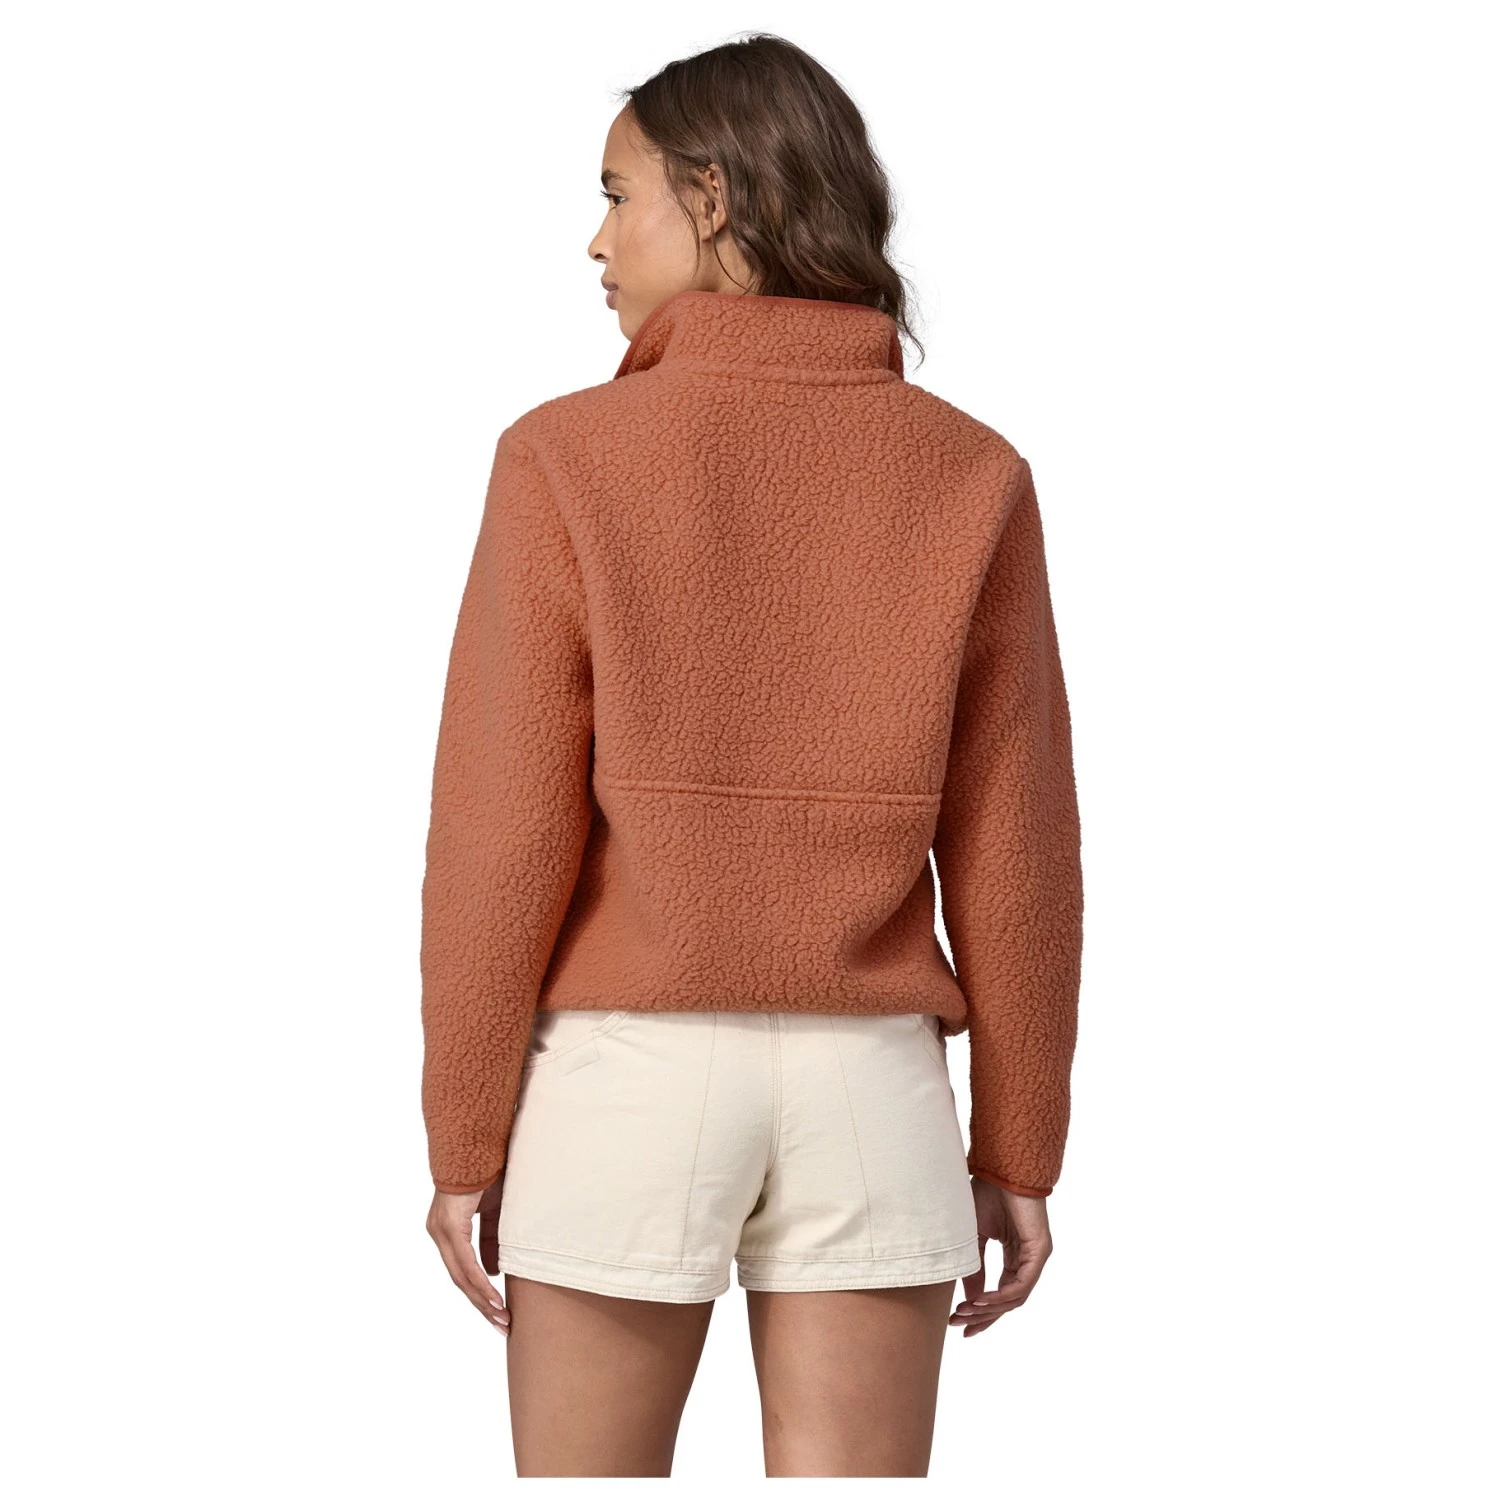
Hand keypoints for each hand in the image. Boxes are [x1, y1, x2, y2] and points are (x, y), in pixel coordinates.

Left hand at [427, 1179, 510, 1335]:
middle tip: (501, 1326)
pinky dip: (480, 1282)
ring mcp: (442, 1231)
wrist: (479, 1144)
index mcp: (449, 1230)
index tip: (497, 1313)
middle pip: (460, 1280)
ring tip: (501, 1319)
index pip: (463, 1270)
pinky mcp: (450, 1226)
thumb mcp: (496, 1212)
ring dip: (482, 1300)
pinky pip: (464, 1262)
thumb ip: (493, 1240)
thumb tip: (494, 1271)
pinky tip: (493, 1298)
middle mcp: (440, 1233)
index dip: (480, 1294)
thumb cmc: (489, 1171)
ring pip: (461, 1276)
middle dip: (482, 1305)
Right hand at [949, 1178, 1052, 1336]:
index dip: (981, 1311)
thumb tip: (970, 1300)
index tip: (959, 1323)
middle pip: (1008, 1301)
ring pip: (1015, 1297)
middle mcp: (1027, 1261)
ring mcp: (1036, 1257)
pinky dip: (1001, 1296)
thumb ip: (974, 1268)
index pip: (1001, 1294)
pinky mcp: (1040, 1251)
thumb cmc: (986, 1195)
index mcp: (1014, 1257)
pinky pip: (1022, 1284)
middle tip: (958, 1325)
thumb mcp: (974, 1237)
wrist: (1000, 1169)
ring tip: (965, 1312)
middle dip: (982, 1316)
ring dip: (988, 1308)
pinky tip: (981, 1300)